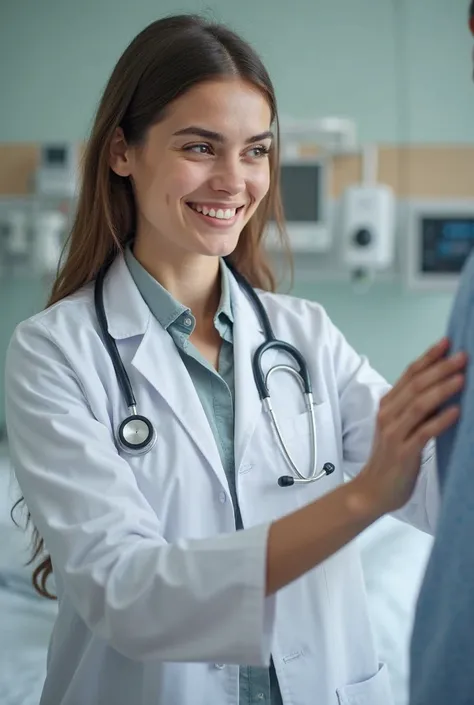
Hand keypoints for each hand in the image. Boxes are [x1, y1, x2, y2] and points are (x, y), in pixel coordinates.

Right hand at [356, 337, 466, 514]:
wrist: (373, 490)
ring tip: (462, 378)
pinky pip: (424, 432)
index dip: (428, 357)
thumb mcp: (400, 427)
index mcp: (388, 405)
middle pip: (416, 385)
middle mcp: (388, 414)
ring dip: (442, 389)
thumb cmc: (391, 459)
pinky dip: (440, 420)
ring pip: (420, 405)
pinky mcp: (403, 452)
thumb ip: (416, 408)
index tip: (447, 343)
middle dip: (440, 369)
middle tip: (462, 357)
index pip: (409, 374)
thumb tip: (442, 388)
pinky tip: (456, 412)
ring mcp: (394, 433)